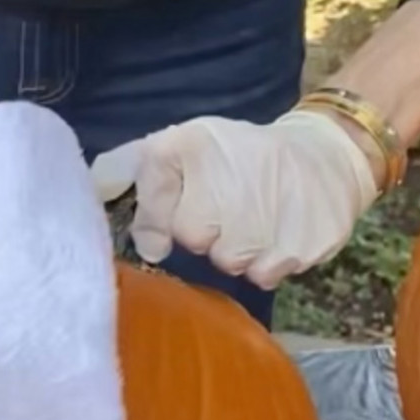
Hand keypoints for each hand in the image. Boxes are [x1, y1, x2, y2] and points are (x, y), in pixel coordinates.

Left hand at [92, 109, 379, 289]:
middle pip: (200, 246)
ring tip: (257, 218)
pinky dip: (272, 260)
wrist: (326, 154)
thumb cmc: (238, 155)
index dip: (169, 222)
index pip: (162, 221)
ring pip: (234, 265)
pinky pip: (269, 273)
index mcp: (192, 152)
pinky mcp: (305, 244)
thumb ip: (128, 167)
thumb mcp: (180, 146)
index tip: (192, 204)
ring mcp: (271, 221)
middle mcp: (231, 185)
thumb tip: (93, 189)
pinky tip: (280, 231)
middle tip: (232, 207)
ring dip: (241, 252)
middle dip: (210, 236)